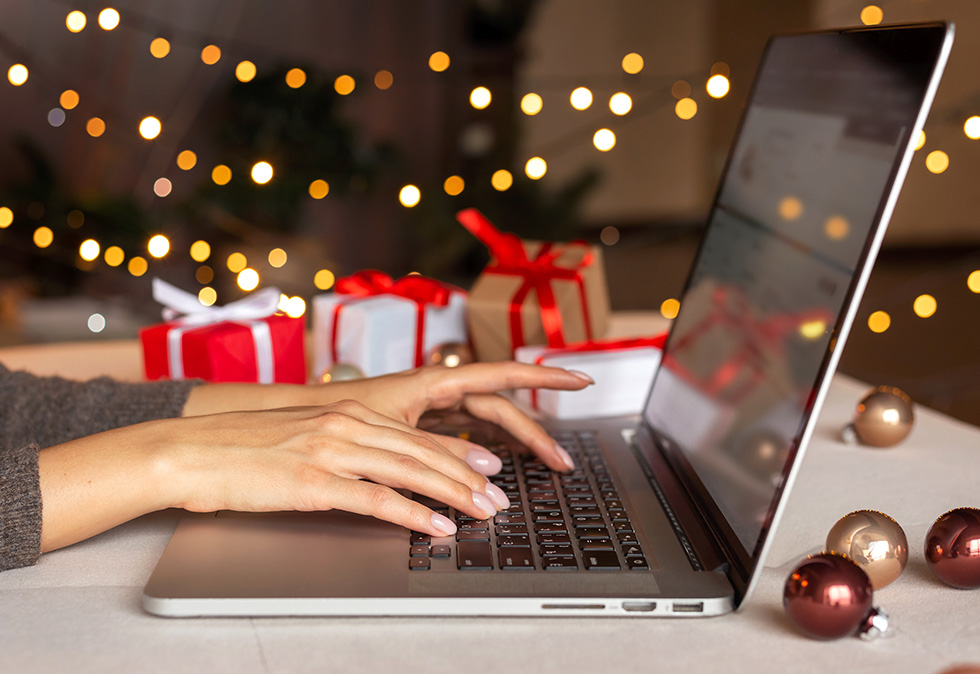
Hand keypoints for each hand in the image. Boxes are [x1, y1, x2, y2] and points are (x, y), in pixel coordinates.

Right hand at [39, 398, 511, 551]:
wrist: (188, 451)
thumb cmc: (239, 449)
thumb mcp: (302, 438)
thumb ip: (342, 447)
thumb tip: (375, 470)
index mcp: (344, 411)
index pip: (416, 435)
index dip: (458, 453)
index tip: (487, 469)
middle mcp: (344, 424)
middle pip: (423, 452)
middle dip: (468, 477)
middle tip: (498, 498)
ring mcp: (330, 451)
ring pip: (409, 471)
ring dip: (454, 495)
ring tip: (483, 513)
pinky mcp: (313, 482)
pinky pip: (375, 499)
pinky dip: (413, 514)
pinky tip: (435, 527)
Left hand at [333, 362, 593, 471]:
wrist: (291, 420)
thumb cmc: (330, 415)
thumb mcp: (389, 435)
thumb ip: (437, 451)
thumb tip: (486, 470)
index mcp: (433, 381)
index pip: (502, 375)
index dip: (544, 378)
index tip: (581, 379)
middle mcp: (436, 391)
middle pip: (500, 409)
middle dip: (536, 433)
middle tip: (564, 461)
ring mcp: (430, 408)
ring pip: (485, 425)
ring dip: (516, 445)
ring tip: (544, 467)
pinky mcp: (419, 427)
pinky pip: (465, 436)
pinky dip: (486, 451)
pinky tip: (502, 467)